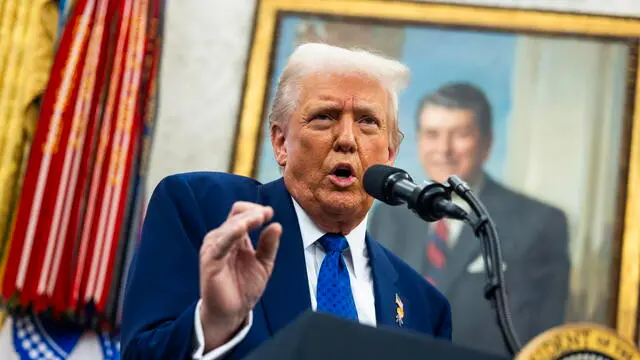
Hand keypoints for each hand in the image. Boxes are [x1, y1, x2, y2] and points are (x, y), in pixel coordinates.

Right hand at [198, 201, 281, 349]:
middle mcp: (222, 238)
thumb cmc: (244, 287)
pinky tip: (242, 229)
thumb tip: (276, 225)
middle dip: (253, 213)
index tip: (270, 213)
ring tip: (259, 218)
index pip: (240, 213)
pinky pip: (221, 243)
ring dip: (245, 220)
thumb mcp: (264, 263)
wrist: (233, 312)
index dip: (255, 210)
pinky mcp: (210, 260)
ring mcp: (214, 248)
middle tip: (266, 214)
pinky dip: (231, 234)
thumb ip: (269, 245)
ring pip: (229, 227)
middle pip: (236, 216)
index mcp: (234, 237)